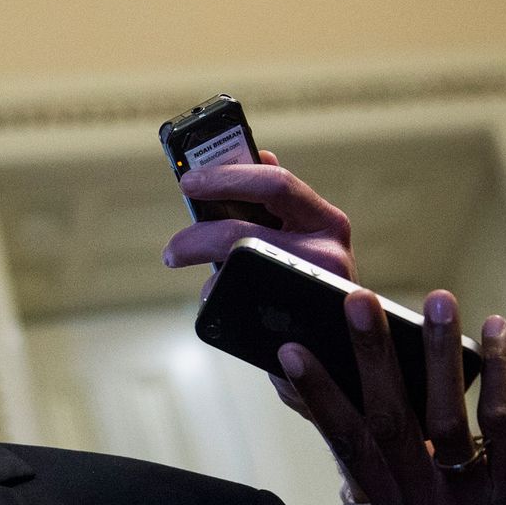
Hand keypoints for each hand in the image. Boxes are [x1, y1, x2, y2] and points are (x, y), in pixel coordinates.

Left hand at [161, 150, 352, 415]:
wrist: (333, 352)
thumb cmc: (308, 283)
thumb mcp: (304, 237)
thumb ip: (280, 203)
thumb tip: (259, 152)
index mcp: (327, 220)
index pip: (275, 183)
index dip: (227, 177)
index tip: (188, 181)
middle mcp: (330, 253)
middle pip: (244, 232)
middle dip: (198, 236)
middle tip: (172, 249)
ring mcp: (315, 291)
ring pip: (238, 269)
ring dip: (206, 273)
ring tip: (191, 275)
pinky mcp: (300, 328)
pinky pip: (239, 305)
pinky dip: (218, 300)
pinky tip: (216, 304)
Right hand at [278, 288, 505, 504]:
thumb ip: (410, 473)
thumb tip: (389, 394)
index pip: (345, 447)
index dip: (316, 398)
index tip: (287, 354)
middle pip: (385, 423)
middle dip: (367, 356)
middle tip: (355, 299)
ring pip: (441, 418)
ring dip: (435, 353)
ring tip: (435, 299)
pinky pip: (501, 423)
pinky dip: (496, 371)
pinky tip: (493, 330)